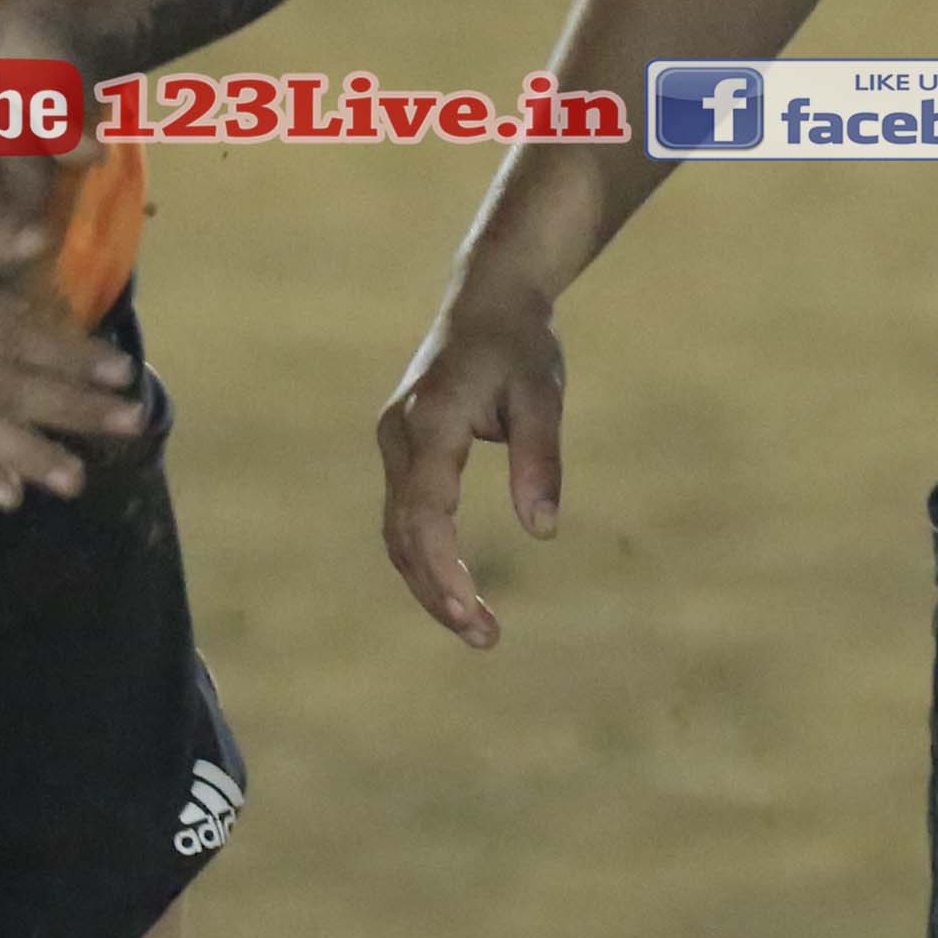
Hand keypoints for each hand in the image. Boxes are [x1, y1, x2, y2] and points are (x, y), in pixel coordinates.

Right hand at [375, 279, 571, 650]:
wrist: (488, 299)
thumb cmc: (521, 344)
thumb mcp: (542, 394)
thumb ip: (540, 458)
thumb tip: (543, 530)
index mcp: (430, 423)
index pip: (426, 516)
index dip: (444, 572)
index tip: (473, 615)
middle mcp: (399, 437)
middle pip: (403, 536)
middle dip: (437, 593)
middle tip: (486, 639)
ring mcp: (394, 443)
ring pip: (398, 532)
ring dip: (429, 583)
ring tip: (478, 628)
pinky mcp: (403, 450)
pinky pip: (406, 516)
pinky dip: (426, 556)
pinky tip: (458, 588)